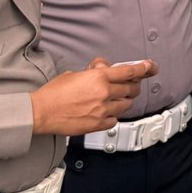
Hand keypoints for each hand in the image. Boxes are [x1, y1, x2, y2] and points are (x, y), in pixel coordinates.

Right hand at [29, 57, 156, 135]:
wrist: (41, 113)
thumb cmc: (53, 93)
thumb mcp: (74, 74)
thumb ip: (93, 72)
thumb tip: (103, 69)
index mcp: (98, 78)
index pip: (128, 71)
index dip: (143, 68)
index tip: (150, 67)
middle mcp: (103, 93)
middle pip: (130, 89)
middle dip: (133, 87)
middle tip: (132, 86)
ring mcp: (102, 111)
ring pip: (125, 105)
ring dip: (124, 101)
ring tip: (116, 99)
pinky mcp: (98, 125)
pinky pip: (115, 120)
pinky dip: (114, 116)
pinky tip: (107, 113)